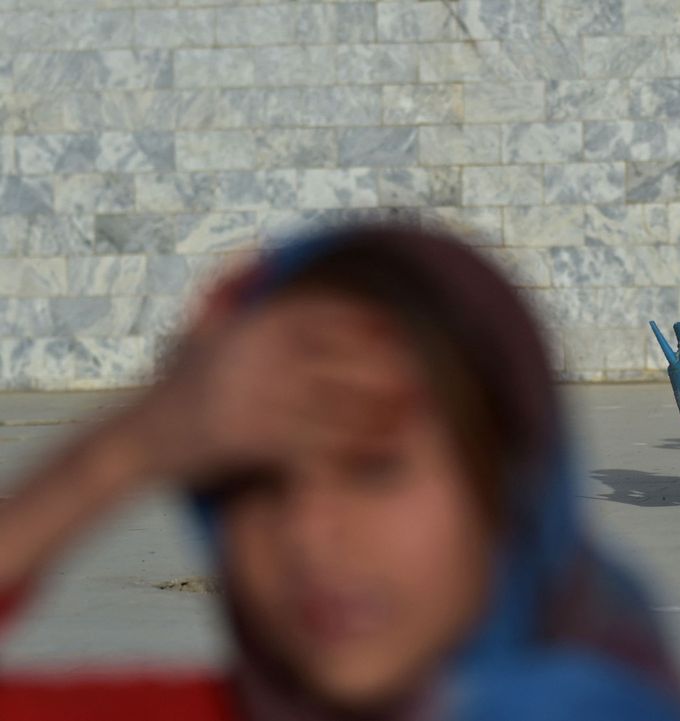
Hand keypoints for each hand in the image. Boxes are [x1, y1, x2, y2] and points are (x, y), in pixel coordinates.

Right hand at [119, 269, 414, 481]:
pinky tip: (382, 452)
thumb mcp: (204, 328)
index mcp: (251, 325)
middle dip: (383, 371)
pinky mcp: (250, 440)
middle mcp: (254, 356)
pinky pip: (317, 444)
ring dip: (378, 413)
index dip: (368, 323)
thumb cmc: (183, 382)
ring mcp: (252, 398)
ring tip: (416, 417)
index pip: (324, 316)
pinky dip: (354, 449)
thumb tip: (265, 249)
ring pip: (334, 405)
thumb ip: (237, 290)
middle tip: (425, 379)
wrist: (138, 440)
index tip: (401, 332)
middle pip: (338, 361)